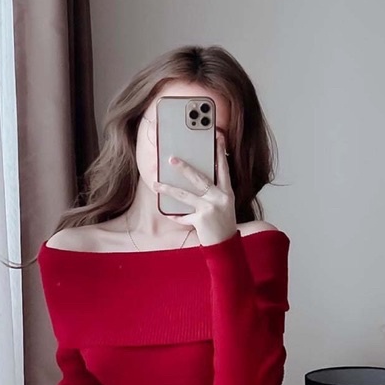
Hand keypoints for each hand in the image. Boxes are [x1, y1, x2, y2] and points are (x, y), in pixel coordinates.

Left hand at [152, 131, 237, 245]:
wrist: (225, 247)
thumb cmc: (222, 225)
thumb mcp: (223, 206)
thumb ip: (213, 193)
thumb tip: (194, 180)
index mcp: (227, 193)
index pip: (224, 169)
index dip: (220, 152)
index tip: (218, 137)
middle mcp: (220, 198)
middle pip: (199, 178)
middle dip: (184, 168)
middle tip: (171, 159)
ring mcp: (210, 209)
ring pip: (185, 195)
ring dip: (168, 189)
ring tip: (156, 184)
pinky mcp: (201, 220)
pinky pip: (183, 215)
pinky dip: (175, 216)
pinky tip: (167, 213)